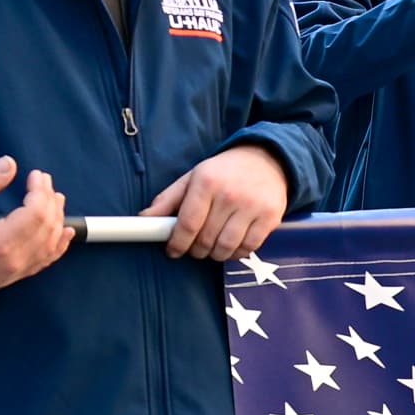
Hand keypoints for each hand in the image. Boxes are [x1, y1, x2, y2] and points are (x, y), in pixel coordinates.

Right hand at [0, 155, 71, 294]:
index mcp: (0, 242)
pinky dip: (60, 244)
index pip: (35, 213)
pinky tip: (67, 231)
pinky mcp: (19, 274)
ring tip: (55, 198)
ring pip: (51, 242)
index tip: (36, 175)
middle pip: (47, 226)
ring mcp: (19, 269)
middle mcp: (15, 259)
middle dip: (49, 200)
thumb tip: (9, 164)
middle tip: (44, 181)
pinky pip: (47, 259)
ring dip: (58, 218)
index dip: (40, 191)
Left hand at [141, 141, 293, 260]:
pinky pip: (248, 248)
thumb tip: (144, 218)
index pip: (188, 224)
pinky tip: (232, 245)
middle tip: (194, 247)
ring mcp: (252, 207)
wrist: (267, 160)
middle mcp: (230, 194)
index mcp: (207, 182)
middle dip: (195, 250)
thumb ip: (168, 199)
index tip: (173, 250)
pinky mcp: (270, 218)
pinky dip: (236, 253)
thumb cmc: (225, 172)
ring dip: (215, 254)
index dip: (177, 243)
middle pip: (206, 239)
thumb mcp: (194, 177)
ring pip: (226, 247)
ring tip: (212, 247)